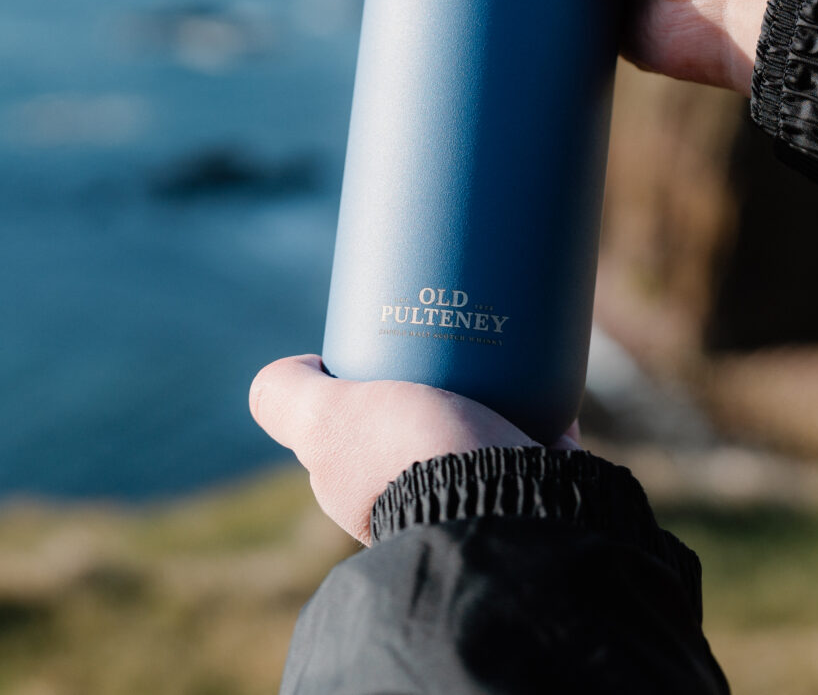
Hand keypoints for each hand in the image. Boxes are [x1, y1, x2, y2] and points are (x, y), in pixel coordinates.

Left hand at [250, 354, 580, 544]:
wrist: (509, 505)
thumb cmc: (410, 457)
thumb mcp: (328, 421)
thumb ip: (288, 399)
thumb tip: (272, 377)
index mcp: (364, 487)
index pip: (358, 416)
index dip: (369, 368)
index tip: (392, 326)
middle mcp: (418, 494)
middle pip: (421, 409)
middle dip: (435, 368)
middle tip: (453, 311)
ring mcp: (479, 488)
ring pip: (479, 415)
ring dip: (490, 377)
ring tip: (501, 322)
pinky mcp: (533, 478)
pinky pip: (534, 424)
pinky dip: (538, 394)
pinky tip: (545, 354)